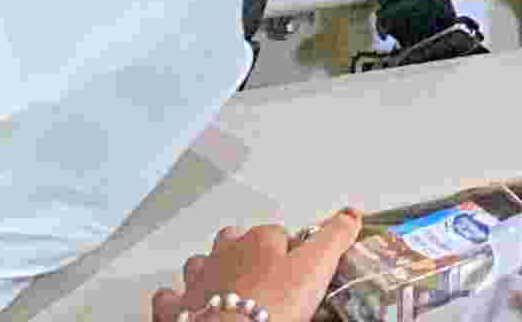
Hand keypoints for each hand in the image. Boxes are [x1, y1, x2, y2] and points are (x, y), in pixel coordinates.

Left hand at [147, 210, 358, 321]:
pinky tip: (185, 306)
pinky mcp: (176, 309)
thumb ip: (334, 237)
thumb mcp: (316, 268)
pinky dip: (175, 300)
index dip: (289, 250)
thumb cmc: (275, 302)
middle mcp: (223, 252)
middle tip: (262, 274)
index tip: (299, 267)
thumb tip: (352, 212)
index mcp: (258, 240)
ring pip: (199, 263)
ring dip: (209, 269)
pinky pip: (169, 298)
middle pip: (232, 239)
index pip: (277, 233)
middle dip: (243, 249)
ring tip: (224, 286)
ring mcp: (197, 279)